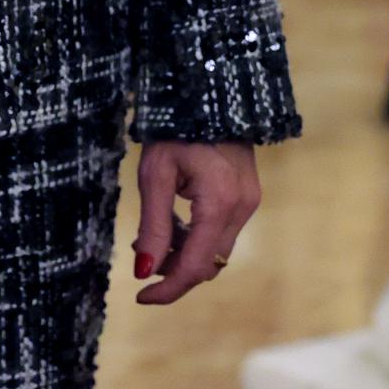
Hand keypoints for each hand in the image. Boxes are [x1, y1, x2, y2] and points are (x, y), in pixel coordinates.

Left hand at [131, 139, 259, 305]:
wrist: (208, 92)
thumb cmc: (174, 129)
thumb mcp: (155, 175)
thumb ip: (153, 226)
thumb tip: (143, 272)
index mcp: (219, 203)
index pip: (197, 266)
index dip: (169, 289)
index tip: (140, 296)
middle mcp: (241, 208)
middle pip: (209, 263)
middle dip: (174, 271)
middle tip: (141, 261)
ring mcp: (249, 202)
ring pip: (216, 250)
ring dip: (185, 255)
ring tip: (152, 239)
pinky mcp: (247, 196)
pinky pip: (222, 232)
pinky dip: (197, 239)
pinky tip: (174, 226)